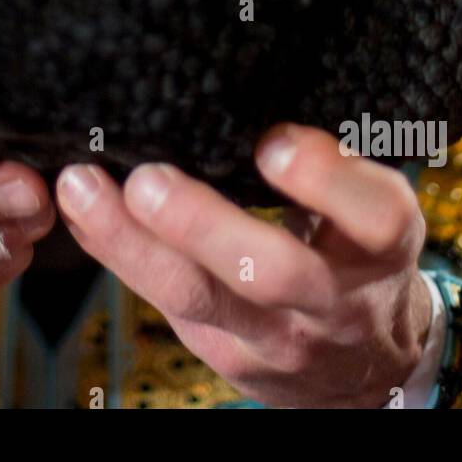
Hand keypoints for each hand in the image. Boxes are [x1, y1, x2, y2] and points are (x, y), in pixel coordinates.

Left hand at [55, 123, 432, 407]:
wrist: (366, 366)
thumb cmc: (357, 255)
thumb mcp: (370, 210)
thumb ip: (330, 167)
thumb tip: (243, 95)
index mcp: (382, 246)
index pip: (374, 217)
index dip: (327, 181)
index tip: (274, 143)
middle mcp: (332, 299)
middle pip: (272, 272)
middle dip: (203, 227)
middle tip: (147, 182)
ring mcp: (274, 336)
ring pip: (199, 296)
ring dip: (132, 242)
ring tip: (82, 189)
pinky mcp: (225, 354)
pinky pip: (162, 301)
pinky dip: (116, 252)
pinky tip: (79, 211)